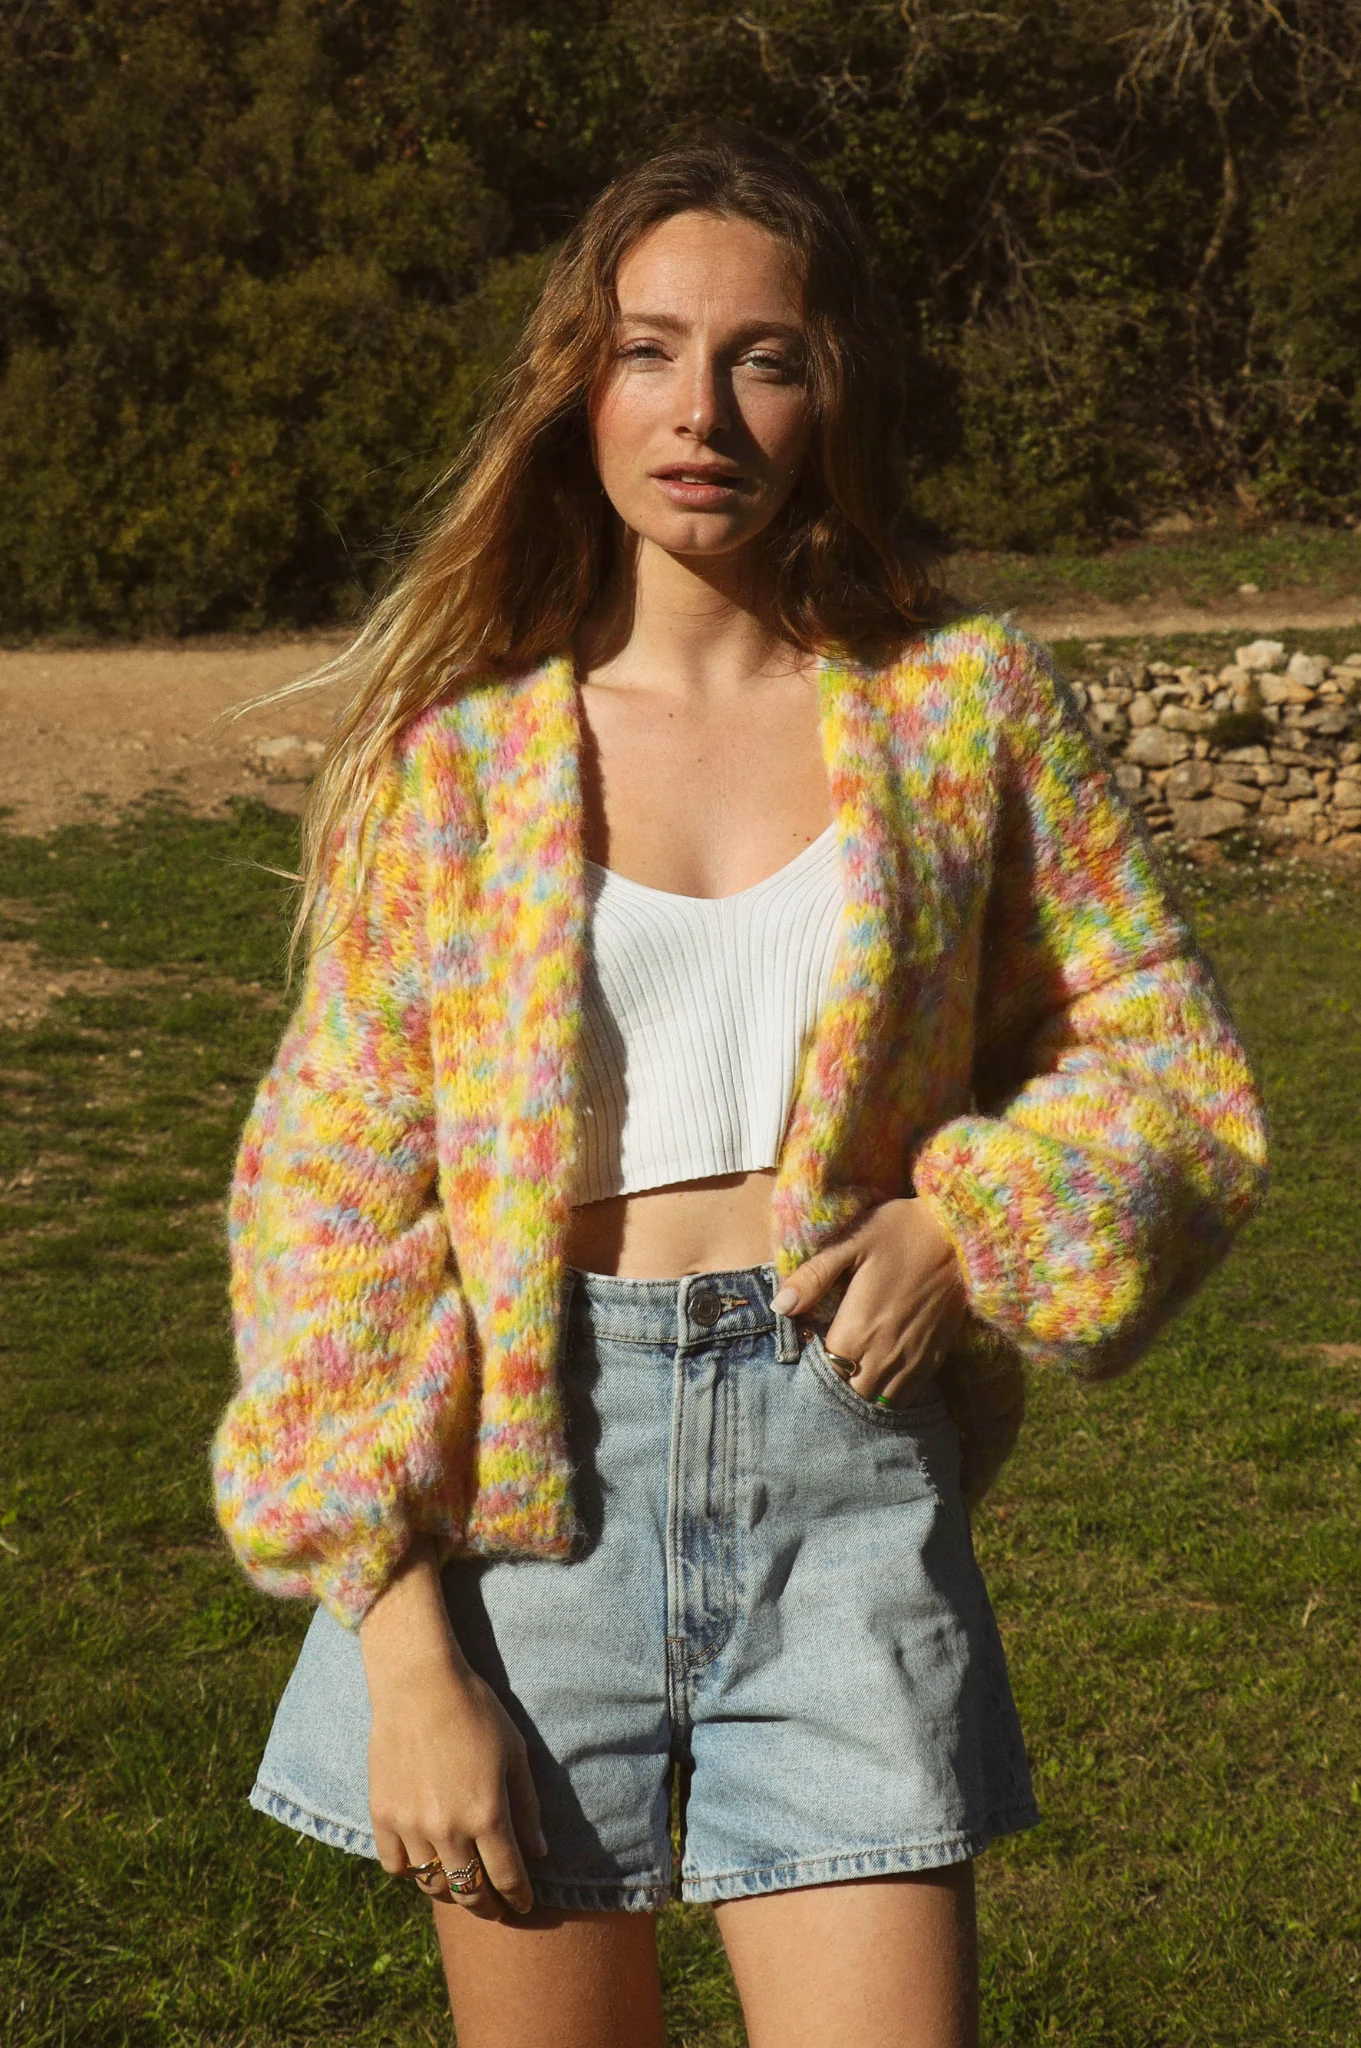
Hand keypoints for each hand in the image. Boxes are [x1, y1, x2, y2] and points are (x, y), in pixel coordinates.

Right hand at [359, 1540, 545, 1919]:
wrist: (419, 1684)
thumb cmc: (476, 1712)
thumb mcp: (515, 1754)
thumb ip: (528, 1807)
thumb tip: (539, 1853)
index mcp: (488, 1815)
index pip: (508, 1877)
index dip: (519, 1897)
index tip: (524, 1905)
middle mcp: (449, 1829)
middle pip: (470, 1891)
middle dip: (487, 1906)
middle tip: (495, 1908)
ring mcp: (411, 1826)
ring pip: (432, 1884)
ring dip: (450, 1890)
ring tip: (460, 1885)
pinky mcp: (382, 1815)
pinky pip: (395, 1865)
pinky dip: (411, 1870)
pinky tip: (423, 1860)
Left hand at [770, 1197, 966, 1410]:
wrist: (962, 1234)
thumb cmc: (900, 1232)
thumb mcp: (851, 1242)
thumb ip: (813, 1277)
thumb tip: (780, 1306)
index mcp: (858, 1329)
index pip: (825, 1374)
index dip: (813, 1369)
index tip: (811, 1351)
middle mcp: (885, 1354)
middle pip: (851, 1395)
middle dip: (838, 1386)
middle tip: (830, 1364)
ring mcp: (912, 1360)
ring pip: (880, 1401)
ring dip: (864, 1393)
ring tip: (854, 1372)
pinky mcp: (934, 1358)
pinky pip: (908, 1394)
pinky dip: (890, 1392)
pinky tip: (881, 1372)